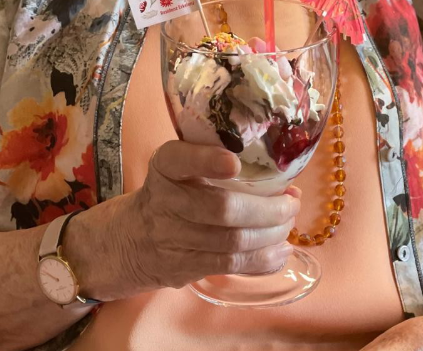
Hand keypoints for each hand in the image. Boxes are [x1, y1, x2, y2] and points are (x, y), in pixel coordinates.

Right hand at [112, 140, 298, 293]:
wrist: (130, 238)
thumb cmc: (171, 190)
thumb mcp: (179, 163)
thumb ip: (212, 154)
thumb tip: (277, 164)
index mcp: (165, 166)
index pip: (179, 159)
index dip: (208, 161)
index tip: (235, 163)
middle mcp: (165, 201)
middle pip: (221, 209)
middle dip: (267, 208)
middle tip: (291, 201)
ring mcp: (173, 239)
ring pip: (232, 242)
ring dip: (271, 234)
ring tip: (288, 222)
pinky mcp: (185, 268)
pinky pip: (231, 266)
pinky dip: (263, 259)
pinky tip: (281, 249)